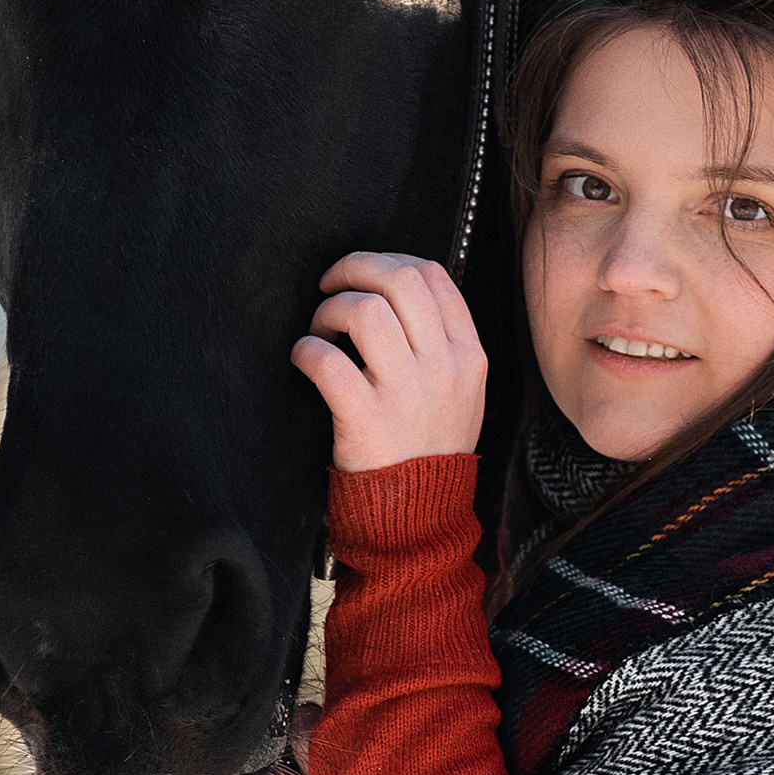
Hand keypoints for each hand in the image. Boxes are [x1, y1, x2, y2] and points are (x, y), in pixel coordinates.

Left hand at [291, 251, 486, 472]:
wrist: (420, 513)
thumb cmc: (431, 446)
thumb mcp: (462, 391)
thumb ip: (442, 340)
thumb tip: (397, 287)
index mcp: (468, 354)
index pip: (433, 276)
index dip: (388, 261)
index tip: (363, 275)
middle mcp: (443, 367)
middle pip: (400, 280)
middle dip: (354, 268)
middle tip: (330, 285)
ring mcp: (407, 393)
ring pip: (365, 311)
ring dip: (330, 310)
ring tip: (321, 330)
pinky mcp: (367, 418)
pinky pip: (327, 361)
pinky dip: (306, 350)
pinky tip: (304, 359)